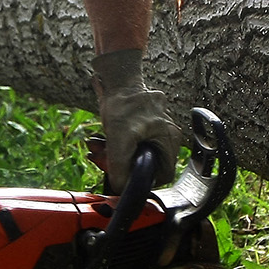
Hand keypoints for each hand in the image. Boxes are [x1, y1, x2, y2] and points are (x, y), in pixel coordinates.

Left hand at [91, 49, 181, 192]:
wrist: (116, 80)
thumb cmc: (123, 104)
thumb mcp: (119, 139)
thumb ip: (120, 167)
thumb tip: (121, 188)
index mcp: (169, 139)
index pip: (164, 175)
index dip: (145, 180)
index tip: (126, 177)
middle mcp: (166, 136)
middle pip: (147, 166)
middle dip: (124, 167)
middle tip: (105, 161)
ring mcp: (154, 131)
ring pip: (136, 156)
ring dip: (115, 157)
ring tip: (98, 150)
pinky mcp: (141, 127)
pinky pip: (129, 146)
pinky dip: (114, 147)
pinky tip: (100, 143)